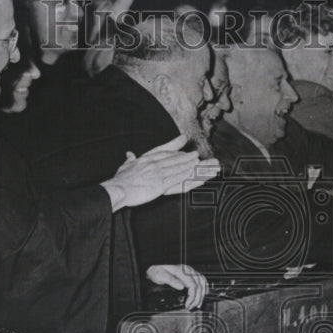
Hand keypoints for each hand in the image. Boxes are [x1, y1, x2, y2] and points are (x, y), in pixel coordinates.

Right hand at [100, 135, 220, 210]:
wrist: (118, 188)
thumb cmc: (121, 179)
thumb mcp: (125, 165)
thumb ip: (130, 159)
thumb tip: (129, 154)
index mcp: (149, 157)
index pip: (166, 150)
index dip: (178, 148)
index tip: (188, 144)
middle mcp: (158, 163)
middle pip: (180, 160)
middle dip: (196, 160)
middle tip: (211, 160)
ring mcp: (161, 173)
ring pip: (184, 169)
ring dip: (200, 168)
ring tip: (213, 167)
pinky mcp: (163, 184)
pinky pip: (181, 181)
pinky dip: (193, 178)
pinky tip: (202, 177)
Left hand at [146, 264, 207, 310]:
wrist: (155, 267)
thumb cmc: (157, 271)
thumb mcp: (161, 276)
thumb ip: (171, 281)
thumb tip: (181, 287)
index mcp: (182, 271)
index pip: (193, 285)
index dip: (192, 297)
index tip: (188, 305)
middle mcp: (188, 270)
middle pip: (199, 285)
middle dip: (197, 298)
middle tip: (192, 307)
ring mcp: (190, 271)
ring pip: (202, 282)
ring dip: (202, 294)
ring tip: (198, 303)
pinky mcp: (190, 273)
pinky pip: (201, 279)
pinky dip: (204, 287)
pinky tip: (203, 293)